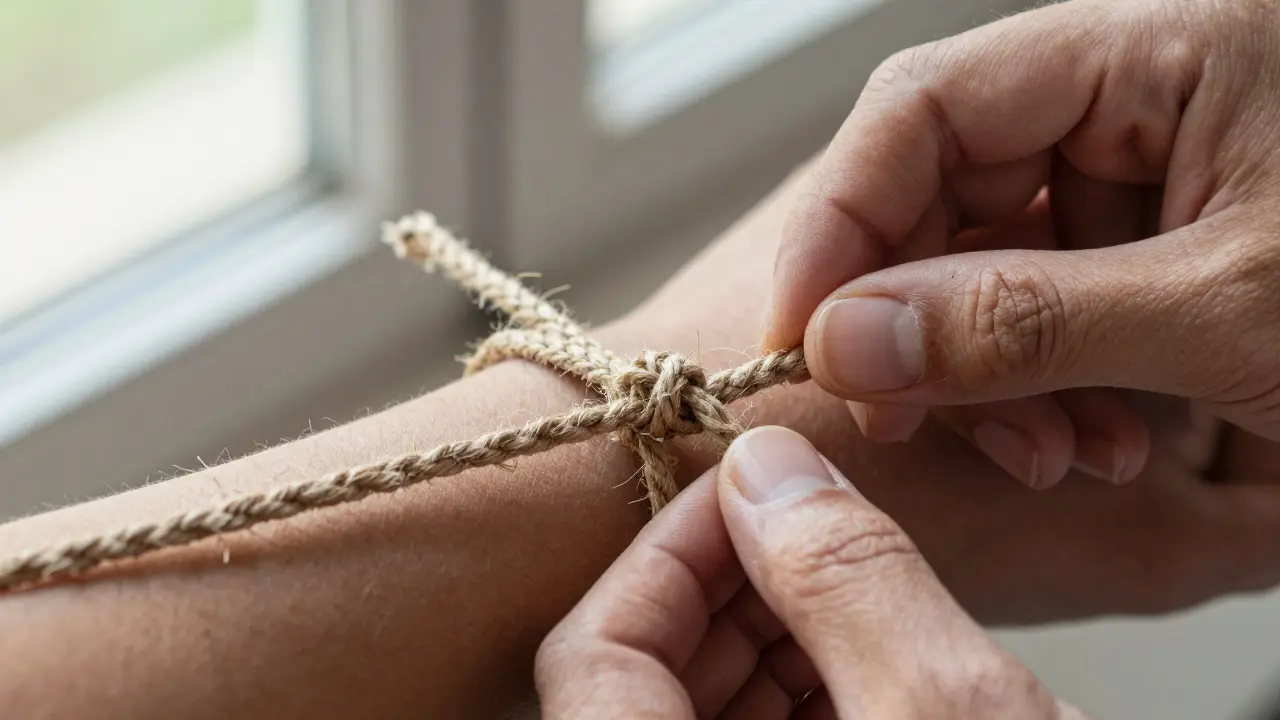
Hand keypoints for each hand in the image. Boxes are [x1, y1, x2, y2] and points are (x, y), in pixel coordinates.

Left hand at [536, 427, 1087, 718]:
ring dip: (778, 623)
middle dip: (735, 576)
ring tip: (859, 567)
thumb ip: (853, 583)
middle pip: (642, 665)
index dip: (669, 550)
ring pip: (706, 697)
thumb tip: (773, 467)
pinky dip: (810, 680)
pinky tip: (878, 641)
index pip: (591, 653)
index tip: (751, 489)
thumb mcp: (953, 713)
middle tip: (813, 512)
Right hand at [762, 0, 1279, 488]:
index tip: (799, 337)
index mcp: (1167, 47)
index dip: (843, 222)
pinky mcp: (1162, 244)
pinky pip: (1050, 305)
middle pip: (945, 189)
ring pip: (990, 264)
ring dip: (991, 376)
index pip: (930, 102)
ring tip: (1052, 456)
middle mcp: (1143, 94)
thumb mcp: (1228, 316)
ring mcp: (1153, 170)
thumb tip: (846, 340)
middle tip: (903, 421)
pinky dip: (1049, 385)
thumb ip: (1027, 322)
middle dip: (922, 325)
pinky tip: (1094, 442)